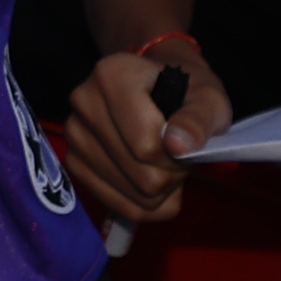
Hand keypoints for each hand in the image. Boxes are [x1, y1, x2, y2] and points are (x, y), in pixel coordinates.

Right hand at [62, 42, 229, 226]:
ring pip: (132, 194)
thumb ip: (198, 120)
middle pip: (141, 174)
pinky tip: (150, 177)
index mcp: (113, 75)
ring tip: (163, 161)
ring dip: (160, 189)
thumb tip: (179, 146)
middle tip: (179, 153)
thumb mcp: (207, 98)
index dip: (179, 156)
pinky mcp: (74, 163)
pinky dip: (145, 202)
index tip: (188, 141)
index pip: (147, 145)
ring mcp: (73, 135)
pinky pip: (119, 205)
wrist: (158, 89)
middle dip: (172, 173)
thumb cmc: (186, 92)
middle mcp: (83, 102)